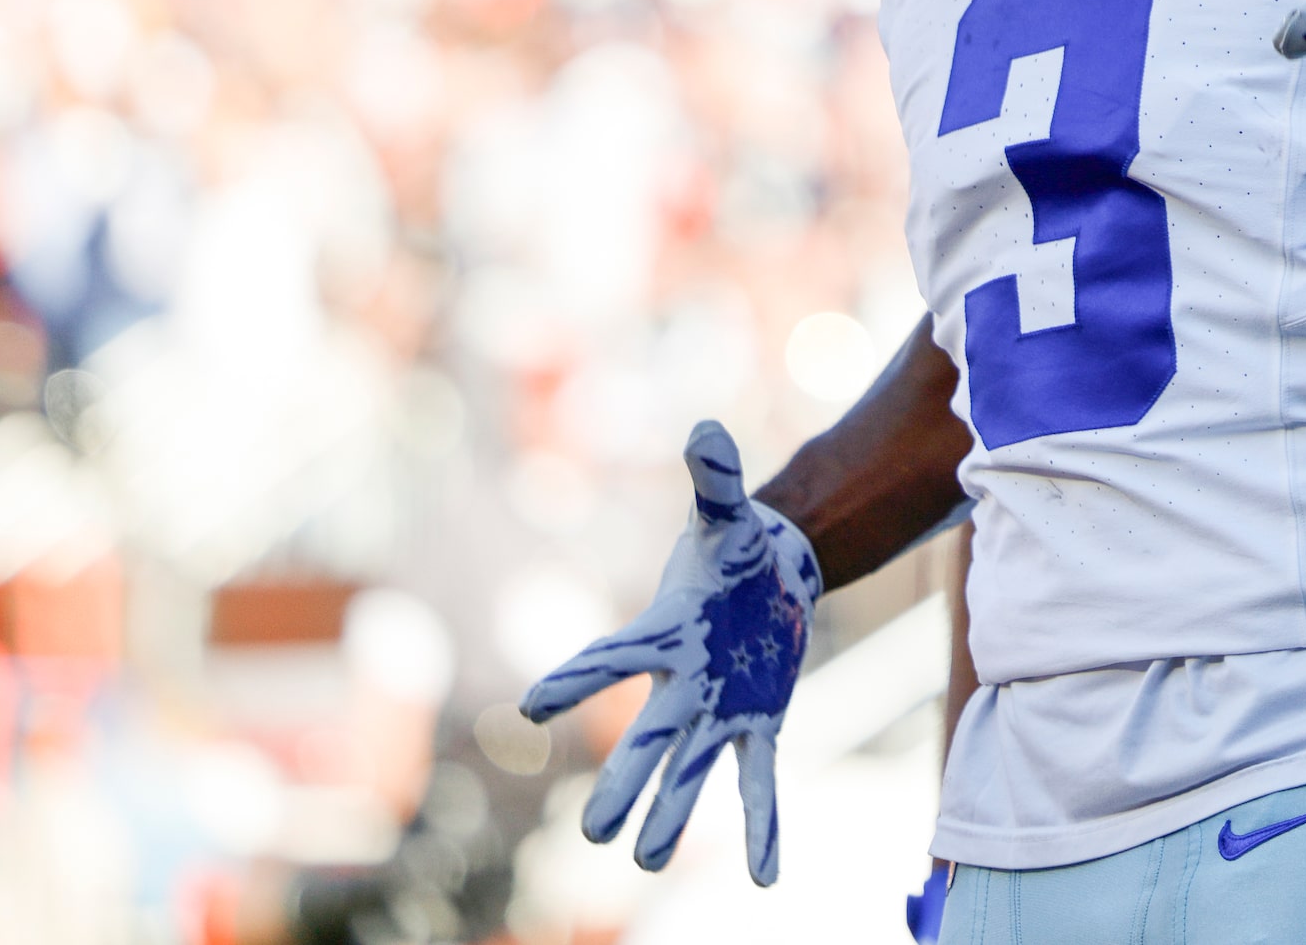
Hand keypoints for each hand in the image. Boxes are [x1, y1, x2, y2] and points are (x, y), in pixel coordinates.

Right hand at [520, 421, 821, 883]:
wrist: (770, 570)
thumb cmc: (734, 544)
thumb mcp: (727, 512)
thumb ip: (715, 477)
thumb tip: (706, 430)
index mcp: (663, 632)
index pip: (611, 659)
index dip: (576, 680)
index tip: (536, 708)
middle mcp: (681, 684)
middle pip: (645, 738)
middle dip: (624, 783)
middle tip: (595, 834)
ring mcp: (718, 710)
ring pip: (691, 770)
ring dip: (673, 814)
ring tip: (649, 860)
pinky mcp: (759, 723)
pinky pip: (759, 782)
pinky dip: (763, 827)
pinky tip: (765, 875)